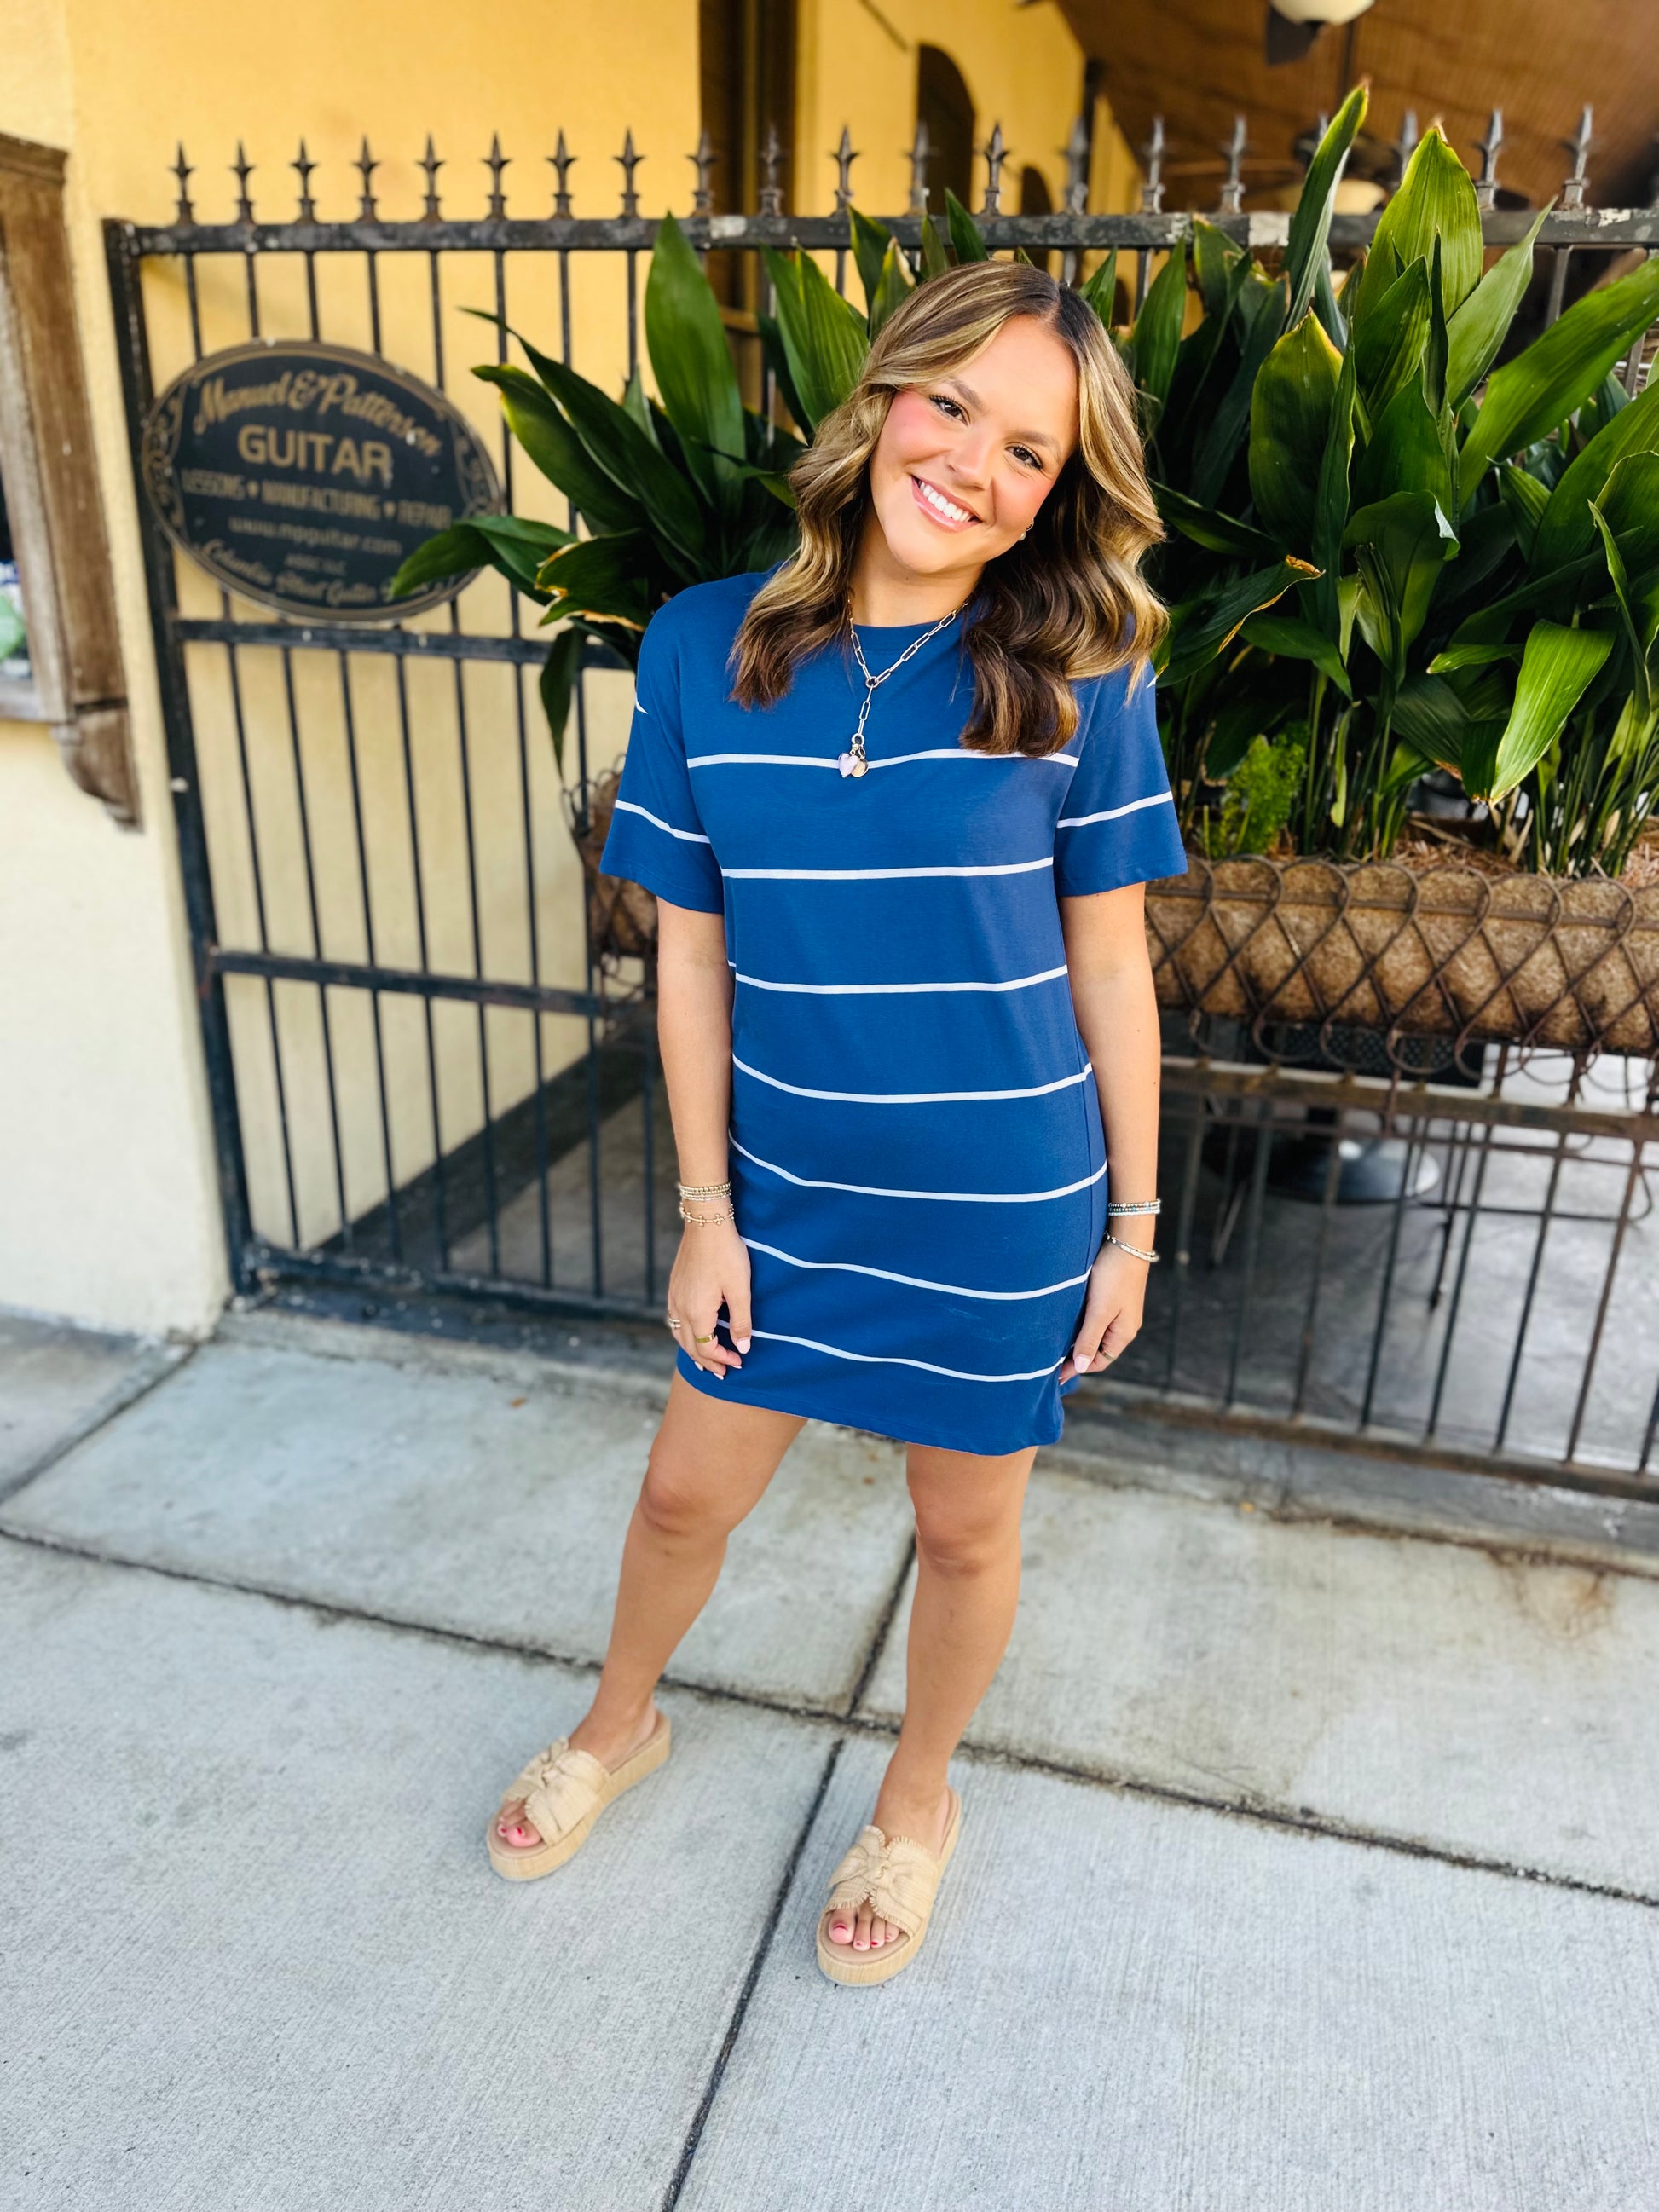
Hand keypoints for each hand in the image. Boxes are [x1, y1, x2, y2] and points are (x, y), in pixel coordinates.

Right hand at [666, 1221, 751, 1382]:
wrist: (706, 1222)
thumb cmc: (727, 1254)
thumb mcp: (740, 1289)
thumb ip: (741, 1321)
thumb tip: (743, 1348)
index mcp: (697, 1312)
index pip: (706, 1347)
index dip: (722, 1359)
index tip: (739, 1361)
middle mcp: (680, 1307)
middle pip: (690, 1345)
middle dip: (707, 1361)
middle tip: (722, 1372)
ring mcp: (674, 1296)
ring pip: (678, 1333)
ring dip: (692, 1349)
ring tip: (705, 1359)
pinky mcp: (674, 1286)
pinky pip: (675, 1319)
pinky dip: (685, 1333)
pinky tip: (694, 1330)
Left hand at [1058, 1240, 1148, 1382]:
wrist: (1126, 1241)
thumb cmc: (1114, 1275)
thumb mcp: (1099, 1310)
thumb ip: (1089, 1339)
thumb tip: (1082, 1368)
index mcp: (1123, 1334)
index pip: (1098, 1361)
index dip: (1077, 1368)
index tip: (1053, 1374)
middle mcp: (1123, 1326)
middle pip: (1097, 1349)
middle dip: (1076, 1357)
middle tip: (1049, 1362)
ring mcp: (1119, 1312)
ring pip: (1096, 1333)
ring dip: (1078, 1340)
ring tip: (1054, 1345)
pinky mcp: (1112, 1297)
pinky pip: (1095, 1319)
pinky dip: (1081, 1324)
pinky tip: (1066, 1322)